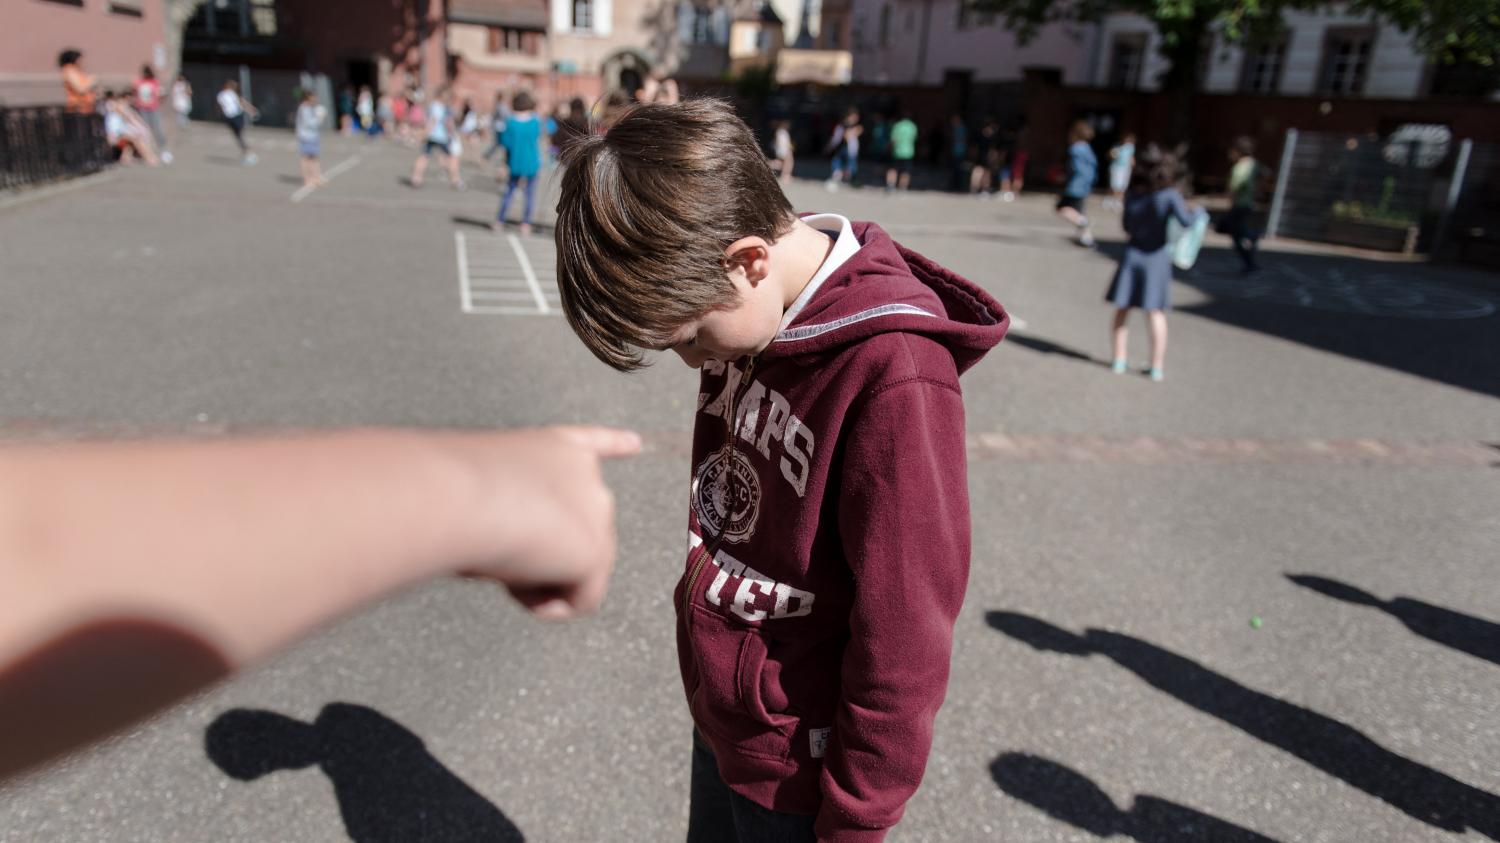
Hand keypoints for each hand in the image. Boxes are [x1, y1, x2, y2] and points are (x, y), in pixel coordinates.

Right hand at [451, 426, 640, 618]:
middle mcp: (586, 474)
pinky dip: (543, 604)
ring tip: (498, 557)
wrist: (455, 496)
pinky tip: (512, 581)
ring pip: (576, 572)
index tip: (635, 444)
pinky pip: (579, 600)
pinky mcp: (596, 551)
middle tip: (495, 551)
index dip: (615, 444)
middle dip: (542, 556)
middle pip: (578, 537)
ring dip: (535, 579)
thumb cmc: (448, 492)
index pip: (591, 444)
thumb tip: (509, 559)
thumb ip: (511, 514)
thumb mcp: (482, 493)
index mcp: (554, 447)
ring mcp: (597, 511)